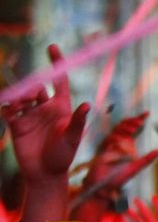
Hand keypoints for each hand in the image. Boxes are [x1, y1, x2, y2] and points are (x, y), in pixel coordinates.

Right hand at [1, 44, 88, 185]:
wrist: (45, 174)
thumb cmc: (63, 156)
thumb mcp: (72, 139)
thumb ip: (77, 122)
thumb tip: (86, 105)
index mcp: (62, 107)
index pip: (60, 80)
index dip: (57, 64)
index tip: (53, 47)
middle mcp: (45, 107)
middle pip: (36, 85)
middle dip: (32, 85)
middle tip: (31, 96)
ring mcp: (30, 114)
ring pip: (22, 95)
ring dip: (20, 96)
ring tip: (21, 105)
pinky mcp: (16, 124)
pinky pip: (8, 109)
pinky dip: (8, 106)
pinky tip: (10, 109)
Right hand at [83, 112, 157, 196]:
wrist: (104, 187)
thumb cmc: (118, 178)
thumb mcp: (136, 167)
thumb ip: (147, 159)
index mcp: (127, 146)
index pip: (133, 130)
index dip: (138, 120)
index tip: (146, 114)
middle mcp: (118, 144)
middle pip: (124, 126)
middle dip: (132, 122)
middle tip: (140, 121)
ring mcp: (109, 146)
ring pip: (117, 131)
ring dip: (125, 128)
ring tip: (134, 128)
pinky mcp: (102, 150)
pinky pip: (109, 141)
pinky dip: (116, 139)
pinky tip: (121, 141)